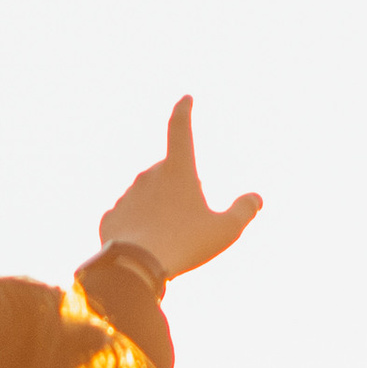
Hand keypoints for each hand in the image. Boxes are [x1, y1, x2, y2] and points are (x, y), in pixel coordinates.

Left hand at [98, 95, 262, 280]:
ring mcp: (126, 195)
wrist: (135, 268)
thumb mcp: (225, 231)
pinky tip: (146, 248)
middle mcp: (148, 176)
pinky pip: (129, 218)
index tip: (185, 99)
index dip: (184, 111)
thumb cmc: (185, 245)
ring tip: (167, 242)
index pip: (180, 129)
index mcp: (176, 170)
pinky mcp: (111, 216)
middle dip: (178, 188)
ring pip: (146, 197)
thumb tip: (255, 198)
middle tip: (188, 220)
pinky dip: (139, 228)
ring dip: (157, 210)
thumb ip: (243, 212)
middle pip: (167, 173)